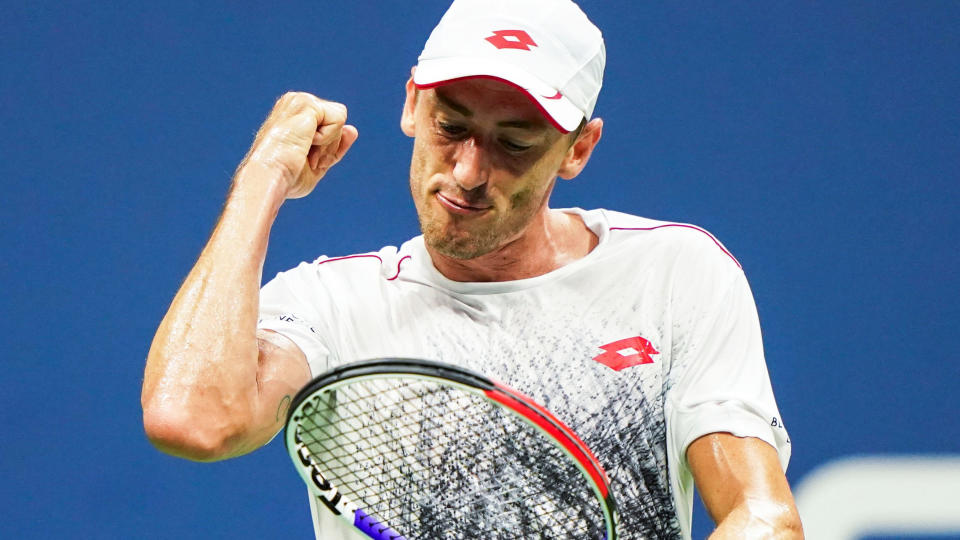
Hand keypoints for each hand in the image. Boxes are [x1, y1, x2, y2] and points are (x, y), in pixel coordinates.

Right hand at [241, 92, 358, 198]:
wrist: (271, 175)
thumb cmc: (287, 176)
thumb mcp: (318, 162)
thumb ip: (334, 146)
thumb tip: (353, 129)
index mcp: (296, 115)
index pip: (331, 128)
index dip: (326, 150)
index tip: (305, 161)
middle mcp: (297, 103)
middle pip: (338, 124)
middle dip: (329, 147)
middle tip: (305, 157)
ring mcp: (301, 100)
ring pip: (340, 122)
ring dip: (328, 144)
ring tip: (304, 151)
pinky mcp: (308, 103)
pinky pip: (338, 120)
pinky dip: (327, 139)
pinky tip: (307, 142)